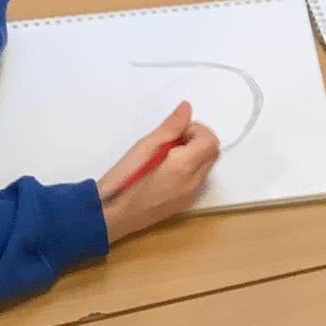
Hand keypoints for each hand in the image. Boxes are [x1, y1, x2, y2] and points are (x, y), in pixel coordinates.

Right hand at [97, 101, 219, 244]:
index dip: (196, 130)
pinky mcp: (186, 203)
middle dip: (197, 140)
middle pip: (212, 153)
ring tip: (166, 155)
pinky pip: (198, 178)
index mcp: (183, 167)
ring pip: (207, 165)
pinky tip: (166, 170)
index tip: (176, 132)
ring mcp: (191, 195)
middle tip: (172, 141)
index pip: (210, 140)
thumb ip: (170, 127)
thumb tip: (186, 109)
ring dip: (195, 154)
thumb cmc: (123, 181)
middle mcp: (193, 183)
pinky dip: (190, 168)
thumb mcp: (143, 147)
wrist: (113, 217)